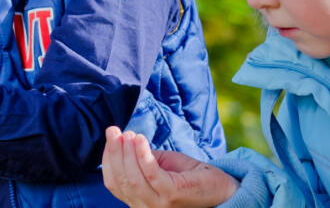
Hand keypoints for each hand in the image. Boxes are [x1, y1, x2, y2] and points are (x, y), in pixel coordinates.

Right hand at [101, 126, 238, 207]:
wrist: (221, 188)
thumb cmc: (190, 176)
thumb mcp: (161, 165)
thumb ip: (143, 159)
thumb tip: (125, 141)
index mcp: (139, 201)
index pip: (114, 183)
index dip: (108, 160)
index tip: (111, 137)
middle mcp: (145, 207)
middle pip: (121, 180)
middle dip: (115, 152)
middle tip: (114, 130)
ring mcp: (159, 205)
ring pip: (133, 179)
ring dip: (127, 153)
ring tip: (129, 134)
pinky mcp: (172, 195)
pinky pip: (151, 174)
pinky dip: (143, 155)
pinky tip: (140, 140)